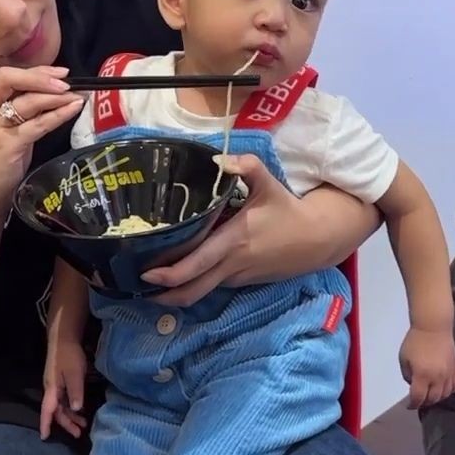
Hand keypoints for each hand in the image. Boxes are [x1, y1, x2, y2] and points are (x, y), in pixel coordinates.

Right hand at [0, 65, 84, 217]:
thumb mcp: (5, 130)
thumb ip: (21, 110)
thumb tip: (54, 90)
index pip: (3, 76)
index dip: (34, 71)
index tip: (59, 73)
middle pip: (10, 80)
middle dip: (41, 78)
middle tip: (68, 82)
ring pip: (28, 102)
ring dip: (57, 97)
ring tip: (78, 96)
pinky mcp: (7, 146)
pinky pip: (38, 124)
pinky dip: (59, 114)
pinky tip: (74, 109)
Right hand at [40, 340, 87, 439]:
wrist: (64, 337)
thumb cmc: (69, 355)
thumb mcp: (75, 373)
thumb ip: (76, 391)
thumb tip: (76, 409)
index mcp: (52, 389)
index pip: (47, 410)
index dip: (46, 424)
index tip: (44, 437)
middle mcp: (51, 389)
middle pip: (56, 411)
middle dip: (66, 423)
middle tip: (78, 433)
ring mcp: (55, 385)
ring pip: (61, 405)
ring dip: (71, 415)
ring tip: (83, 424)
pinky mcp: (61, 381)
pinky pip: (64, 399)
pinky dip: (72, 406)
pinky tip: (80, 409)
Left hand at [144, 154, 375, 307]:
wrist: (318, 239)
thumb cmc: (288, 210)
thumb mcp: (268, 184)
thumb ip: (246, 167)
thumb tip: (220, 159)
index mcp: (233, 241)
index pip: (196, 265)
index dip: (169, 274)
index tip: (145, 272)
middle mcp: (232, 264)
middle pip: (192, 291)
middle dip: (163, 295)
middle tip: (137, 287)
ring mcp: (237, 276)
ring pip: (202, 292)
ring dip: (176, 292)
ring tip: (150, 283)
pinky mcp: (243, 281)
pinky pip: (214, 285)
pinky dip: (195, 284)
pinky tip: (180, 274)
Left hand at [399, 326, 454, 409]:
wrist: (433, 328)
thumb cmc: (415, 341)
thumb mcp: (403, 358)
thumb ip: (407, 374)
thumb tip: (413, 383)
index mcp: (422, 375)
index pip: (418, 397)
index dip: (413, 404)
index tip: (410, 406)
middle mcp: (437, 378)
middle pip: (433, 398)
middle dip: (425, 402)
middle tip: (419, 401)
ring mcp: (448, 374)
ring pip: (445, 394)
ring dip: (437, 398)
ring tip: (430, 395)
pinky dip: (449, 391)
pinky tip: (443, 389)